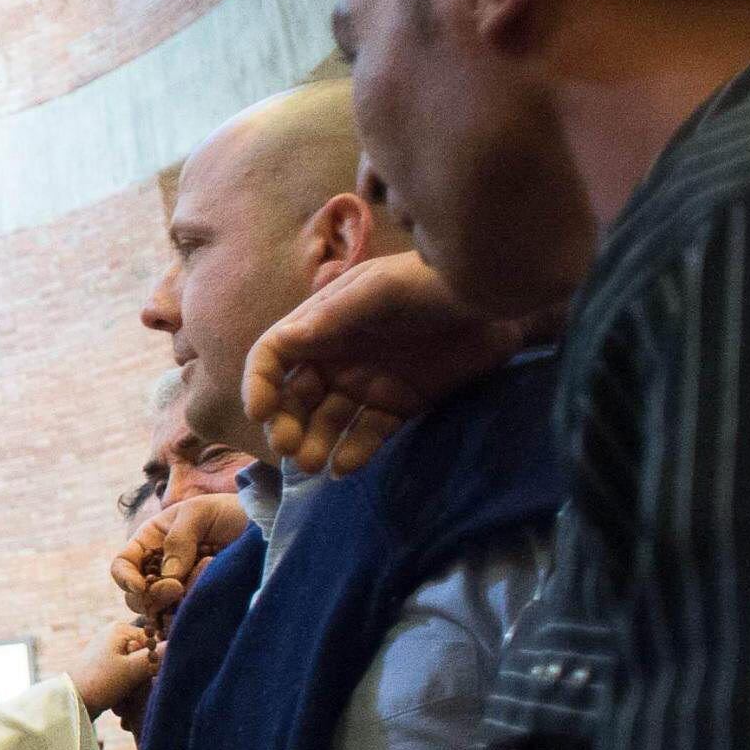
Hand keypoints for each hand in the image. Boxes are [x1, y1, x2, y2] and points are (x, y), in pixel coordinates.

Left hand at [71, 620, 164, 724]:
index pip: (155, 644)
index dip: (153, 665)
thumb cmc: (99, 682)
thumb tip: (182, 643)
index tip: (141, 678)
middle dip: (142, 678)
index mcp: (120, 628)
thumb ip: (157, 657)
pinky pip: (127, 678)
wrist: (71, 703)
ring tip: (121, 696)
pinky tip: (118, 700)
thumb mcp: (132, 670)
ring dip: (134, 687)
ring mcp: (110, 651)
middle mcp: (115, 635)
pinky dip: (126, 690)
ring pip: (138, 671)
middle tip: (128, 690)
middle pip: (146, 658)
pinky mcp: (107, 667)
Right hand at [110, 493, 248, 625]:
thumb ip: (178, 539)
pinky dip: (193, 615)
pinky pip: (185, 622)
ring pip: (160, 614)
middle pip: (136, 596)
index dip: (124, 578)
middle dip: (152, 595)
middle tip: (177, 587)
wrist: (269, 528)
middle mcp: (161, 570)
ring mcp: (181, 592)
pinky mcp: (200, 607)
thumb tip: (167, 578)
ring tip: (208, 577)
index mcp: (152, 543)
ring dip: (176, 604)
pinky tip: (211, 597)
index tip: (139, 586)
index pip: (123, 565)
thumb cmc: (232, 513)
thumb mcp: (201, 512)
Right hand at [240, 253, 523, 474]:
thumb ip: (333, 316)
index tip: (262, 412)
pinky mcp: (399, 406)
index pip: (274, 356)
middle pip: (294, 397)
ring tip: (313, 464)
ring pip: (327, 422)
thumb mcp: (377, 290)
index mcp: (321, 325)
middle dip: (286, 423)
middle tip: (290, 449)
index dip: (259, 383)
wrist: (490, 300)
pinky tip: (345, 466)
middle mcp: (336, 358)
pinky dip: (355, 453)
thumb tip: (285, 342)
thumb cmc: (428, 283)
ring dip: (315, 443)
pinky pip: (369, 435)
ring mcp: (367, 384)